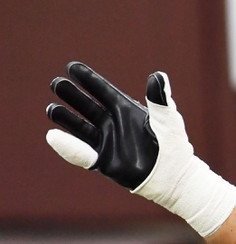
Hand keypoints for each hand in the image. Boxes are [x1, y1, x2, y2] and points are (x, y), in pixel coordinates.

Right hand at [45, 62, 235, 236]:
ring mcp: (107, 142)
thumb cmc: (174, 146)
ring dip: (65, 118)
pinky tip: (53, 136)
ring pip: (80, 128)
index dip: (88, 79)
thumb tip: (158, 75)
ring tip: (51, 108)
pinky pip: (81, 154)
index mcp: (126, 110)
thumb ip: (160, 99)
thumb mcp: (168, 120)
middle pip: (87, 107)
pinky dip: (68, 147)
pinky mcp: (103, 162)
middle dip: (72, 95)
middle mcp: (113, 124)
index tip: (72, 67)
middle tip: (56, 83)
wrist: (175, 177)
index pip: (103, 91)